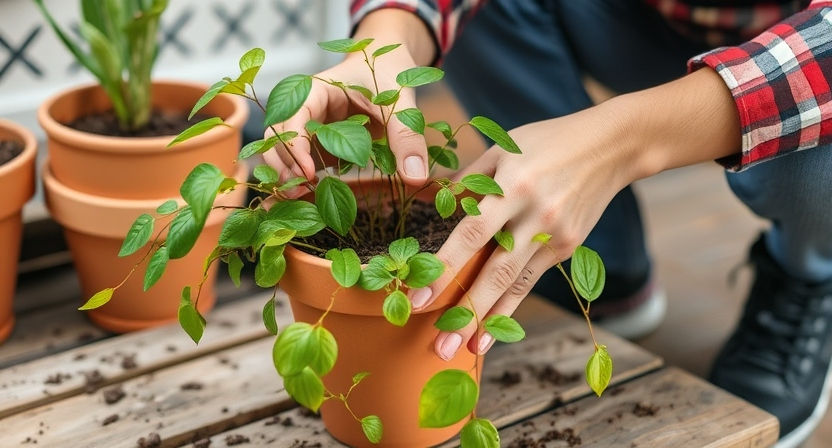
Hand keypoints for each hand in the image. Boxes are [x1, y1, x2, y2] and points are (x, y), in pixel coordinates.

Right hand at [263, 10, 435, 186]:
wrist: (388, 67)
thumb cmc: (389, 73)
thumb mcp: (401, 101)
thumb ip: (407, 136)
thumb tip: (415, 176)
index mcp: (316, 90)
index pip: (292, 116)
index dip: (294, 144)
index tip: (308, 172)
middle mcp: (306, 110)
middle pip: (276, 135)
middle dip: (281, 163)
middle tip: (296, 191)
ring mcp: (311, 129)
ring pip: (283, 151)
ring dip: (286, 173)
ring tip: (298, 197)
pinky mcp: (320, 145)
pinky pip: (303, 162)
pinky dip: (302, 179)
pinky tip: (310, 196)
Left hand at [411, 106, 636, 359]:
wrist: (610, 148)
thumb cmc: (546, 141)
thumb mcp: (502, 147)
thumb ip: (469, 180)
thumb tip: (439, 208)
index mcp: (512, 184)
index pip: (471, 235)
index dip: (443, 270)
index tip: (417, 298)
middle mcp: (534, 215)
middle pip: (495, 271)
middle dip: (465, 312)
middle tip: (438, 346)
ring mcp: (554, 235)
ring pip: (514, 285)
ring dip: (486, 321)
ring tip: (461, 351)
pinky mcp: (566, 247)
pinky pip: (530, 281)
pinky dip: (509, 309)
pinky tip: (490, 333)